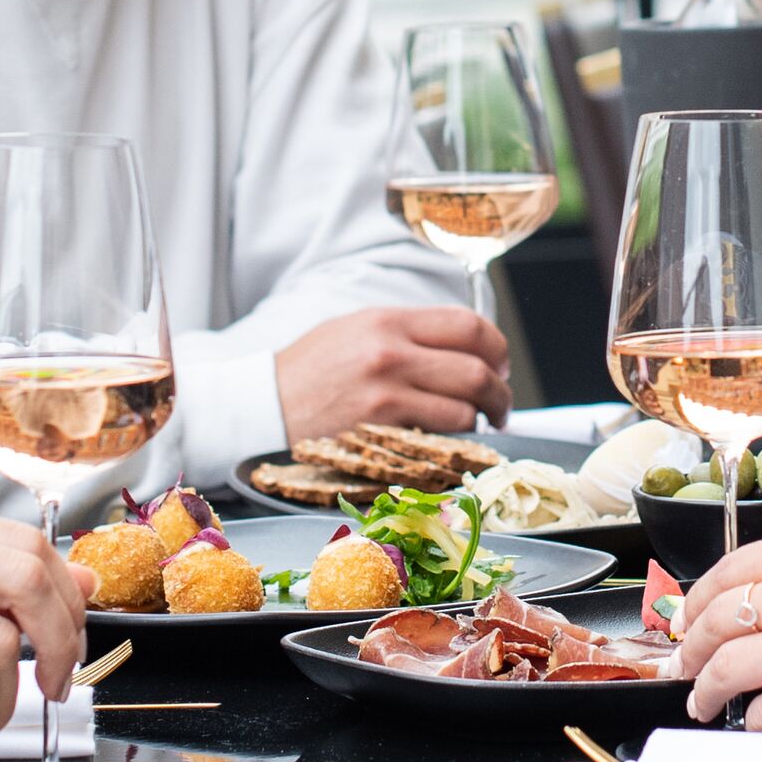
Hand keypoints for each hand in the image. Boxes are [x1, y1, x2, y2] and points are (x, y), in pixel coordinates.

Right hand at [275, 306, 512, 439]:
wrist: (261, 404)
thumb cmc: (310, 370)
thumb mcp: (355, 330)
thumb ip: (407, 333)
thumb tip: (461, 345)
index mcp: (388, 320)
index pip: (468, 325)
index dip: (497, 347)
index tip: (499, 364)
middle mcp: (390, 351)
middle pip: (477, 367)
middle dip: (500, 391)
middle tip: (500, 404)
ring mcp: (386, 392)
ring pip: (465, 406)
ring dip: (482, 420)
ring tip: (479, 426)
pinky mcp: (379, 429)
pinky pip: (439, 435)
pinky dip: (455, 440)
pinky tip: (450, 441)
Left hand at [673, 526, 761, 735]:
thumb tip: (761, 608)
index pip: (728, 570)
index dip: (697, 601)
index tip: (686, 621)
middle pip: (716, 619)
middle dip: (690, 650)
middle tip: (684, 669)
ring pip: (726, 668)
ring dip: (707, 692)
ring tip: (705, 704)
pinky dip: (754, 723)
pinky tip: (758, 725)